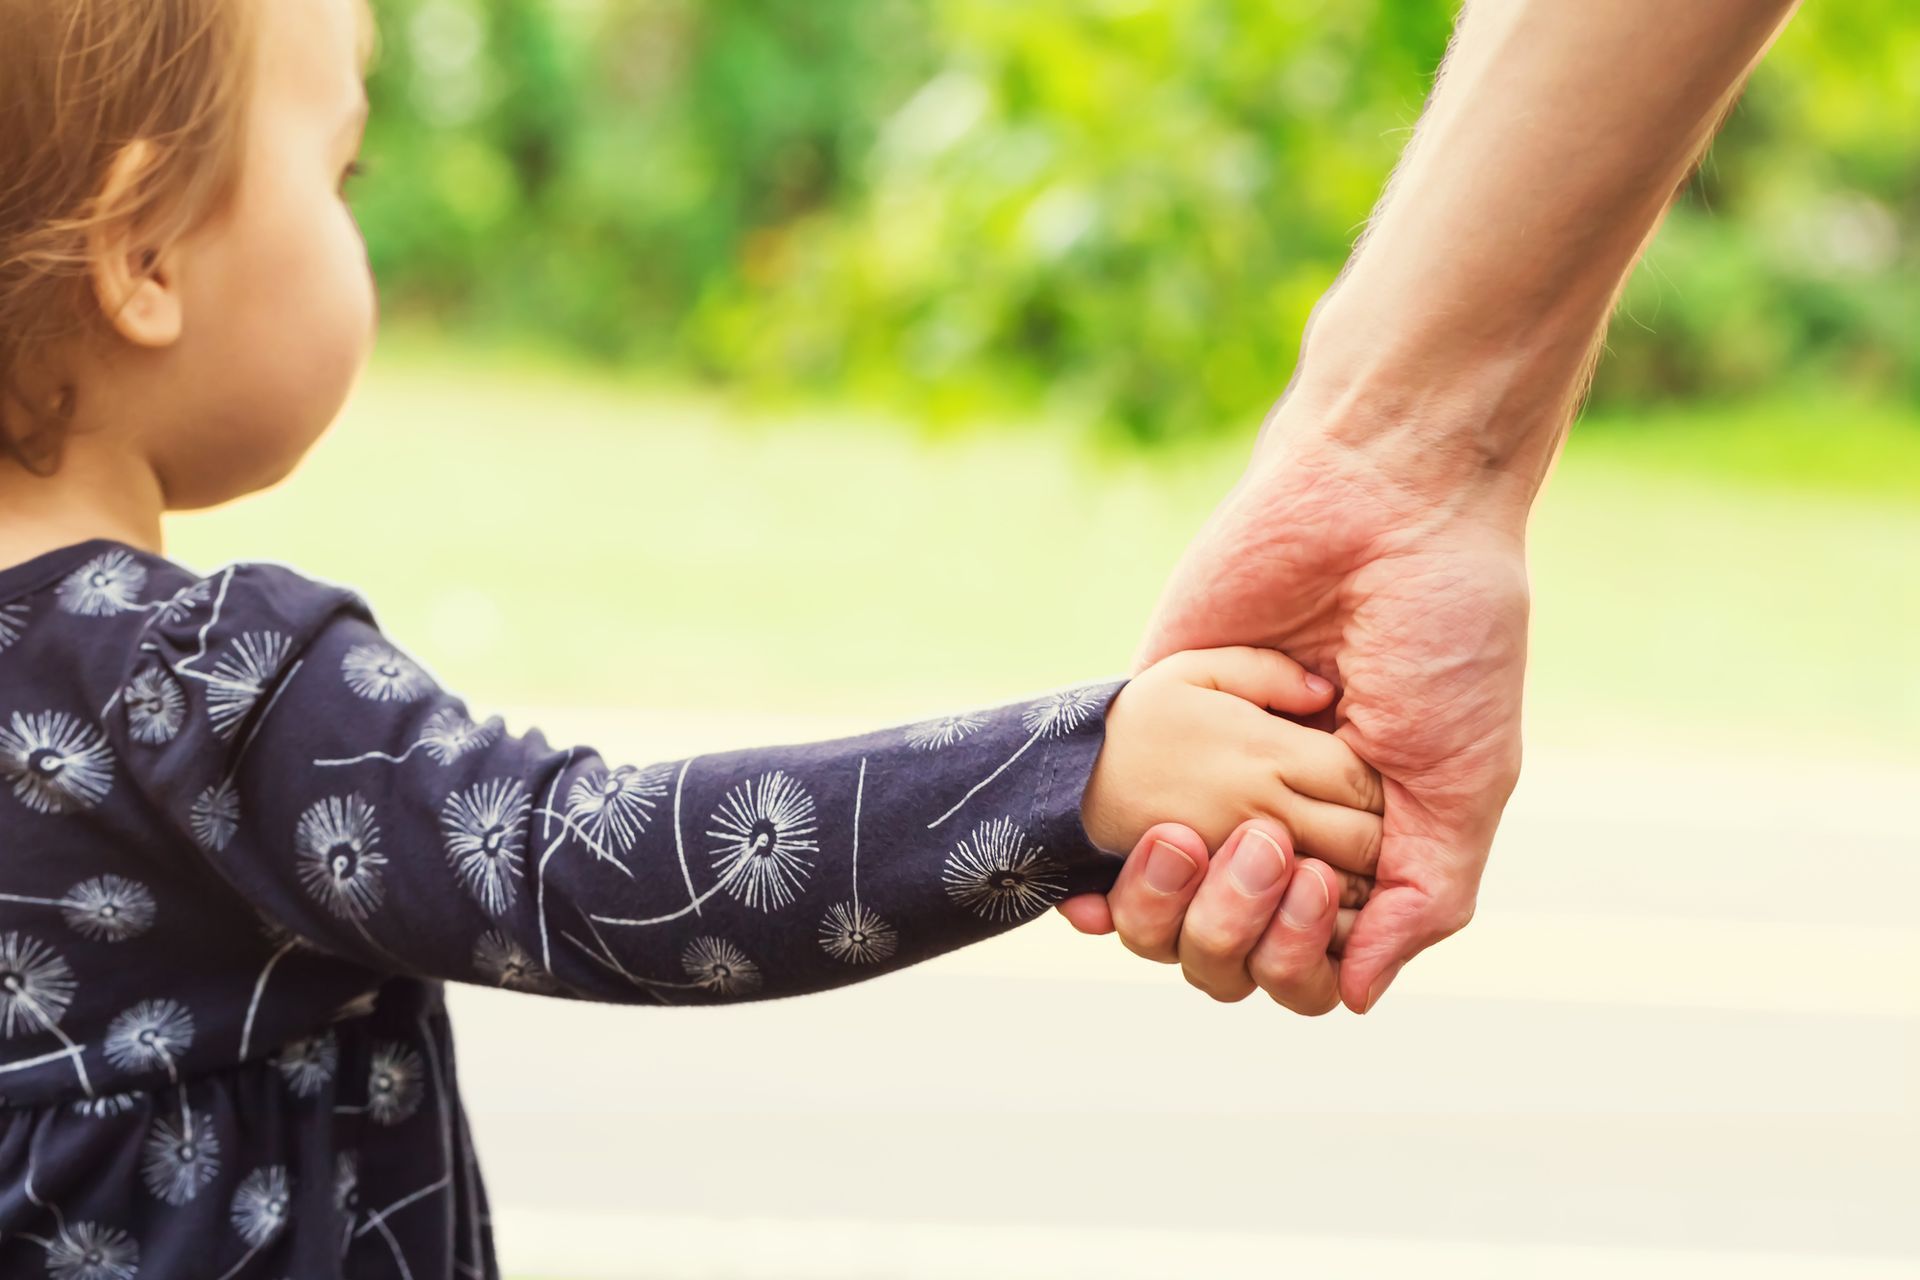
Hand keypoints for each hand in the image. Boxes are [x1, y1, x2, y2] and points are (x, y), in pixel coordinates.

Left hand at [1073, 410, 1529, 1012]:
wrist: (1380, 505)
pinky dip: (1095, 884)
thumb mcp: (1466, 779)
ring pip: (1162, 919)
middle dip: (1238, 933)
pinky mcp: (1150, 728)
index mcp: (1362, 850)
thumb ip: (1426, 897)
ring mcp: (1211, 784)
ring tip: (1194, 835)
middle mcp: (1283, 828)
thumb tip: (1350, 998)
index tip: (1317, 885)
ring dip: (1173, 909)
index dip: (1298, 961)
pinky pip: (1101, 837)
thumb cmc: (1445, 636)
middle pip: (1228, 959)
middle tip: (1268, 844)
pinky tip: (1085, 894)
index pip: (1307, 967)